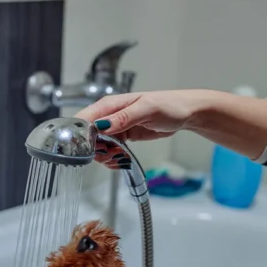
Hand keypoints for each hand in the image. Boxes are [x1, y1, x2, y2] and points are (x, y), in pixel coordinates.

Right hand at [76, 88, 266, 166]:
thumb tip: (102, 125)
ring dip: (105, 157)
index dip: (81, 136)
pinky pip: (110, 151)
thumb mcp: (147, 109)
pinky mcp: (123, 137)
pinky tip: (122, 161)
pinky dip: (113, 159)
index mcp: (109, 105)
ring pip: (98, 147)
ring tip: (120, 159)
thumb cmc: (169, 105)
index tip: (91, 149)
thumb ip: (123, 117)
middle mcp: (108, 116)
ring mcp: (115, 127)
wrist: (185, 114)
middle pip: (88, 138)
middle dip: (96, 151)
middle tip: (112, 156)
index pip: (84, 119)